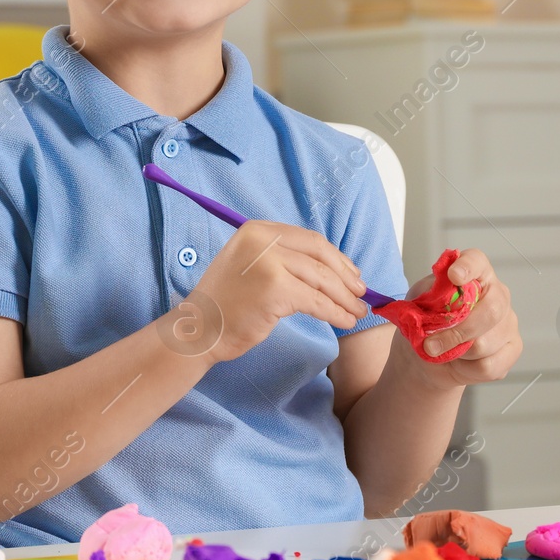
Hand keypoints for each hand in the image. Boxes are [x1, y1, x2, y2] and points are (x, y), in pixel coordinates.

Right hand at [166, 221, 367, 363]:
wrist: (198, 330)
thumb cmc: (227, 304)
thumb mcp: (251, 265)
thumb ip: (282, 257)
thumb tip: (330, 267)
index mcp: (257, 229)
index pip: (309, 239)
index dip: (336, 258)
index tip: (352, 274)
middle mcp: (262, 239)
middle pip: (320, 254)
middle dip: (346, 276)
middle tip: (361, 293)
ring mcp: (268, 263)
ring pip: (322, 279)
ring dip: (345, 298)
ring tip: (358, 312)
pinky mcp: (275, 290)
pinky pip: (316, 301)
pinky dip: (335, 312)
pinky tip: (345, 321)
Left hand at [401, 248, 521, 387]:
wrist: (431, 357)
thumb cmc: (427, 324)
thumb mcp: (418, 305)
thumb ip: (429, 295)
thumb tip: (440, 292)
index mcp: (475, 275)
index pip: (476, 261)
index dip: (467, 267)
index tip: (453, 275)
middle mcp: (498, 294)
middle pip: (491, 310)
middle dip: (457, 331)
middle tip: (430, 344)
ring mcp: (509, 322)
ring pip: (485, 344)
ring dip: (456, 354)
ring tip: (445, 351)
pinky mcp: (512, 348)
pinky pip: (489, 365)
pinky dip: (467, 370)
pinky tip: (460, 363)